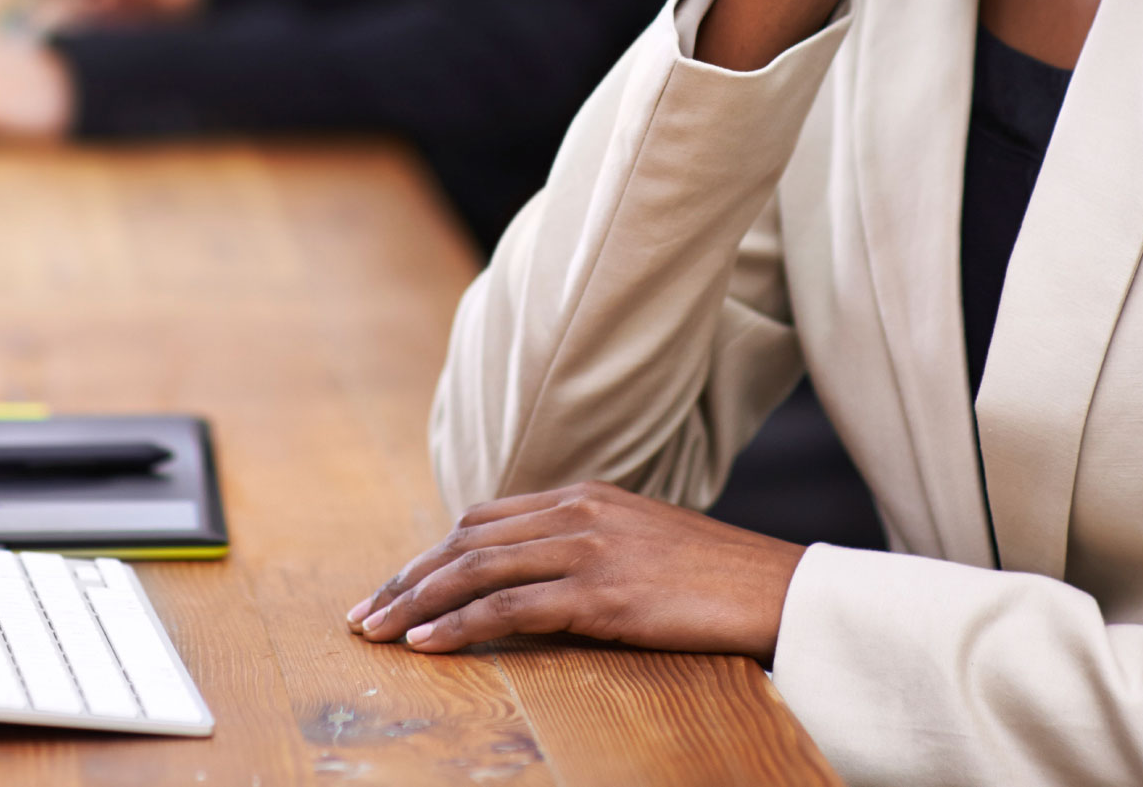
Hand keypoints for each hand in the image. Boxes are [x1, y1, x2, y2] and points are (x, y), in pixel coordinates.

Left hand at [345, 482, 804, 661]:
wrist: (778, 587)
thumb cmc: (714, 577)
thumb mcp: (639, 545)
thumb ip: (585, 547)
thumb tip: (532, 580)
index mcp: (584, 496)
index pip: (483, 519)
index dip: (431, 553)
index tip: (394, 587)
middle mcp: (577, 511)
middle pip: (466, 539)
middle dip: (407, 578)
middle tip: (363, 612)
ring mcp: (589, 548)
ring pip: (476, 568)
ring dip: (416, 603)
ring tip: (376, 632)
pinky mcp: (603, 592)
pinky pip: (511, 607)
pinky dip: (460, 625)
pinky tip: (427, 645)